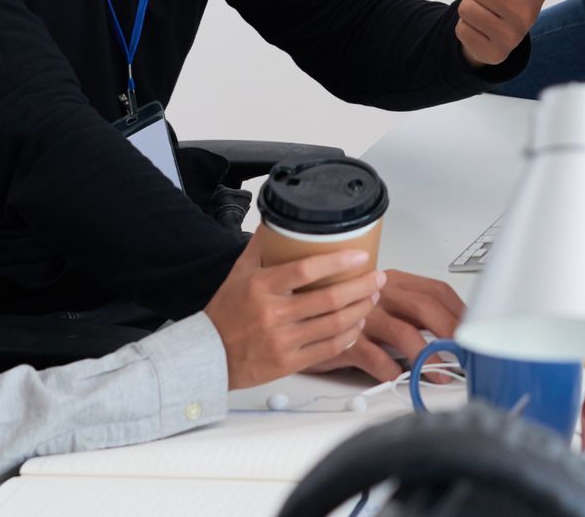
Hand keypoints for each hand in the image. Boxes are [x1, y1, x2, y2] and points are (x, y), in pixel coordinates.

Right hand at [201, 239, 383, 388]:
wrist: (207, 355)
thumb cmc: (225, 313)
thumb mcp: (238, 273)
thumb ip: (260, 247)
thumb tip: (279, 220)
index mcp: (261, 287)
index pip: (306, 270)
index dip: (338, 263)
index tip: (360, 256)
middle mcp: (273, 314)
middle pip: (329, 299)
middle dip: (361, 287)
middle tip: (378, 277)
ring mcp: (283, 341)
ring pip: (334, 325)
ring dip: (360, 310)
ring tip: (372, 298)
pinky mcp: (288, 363)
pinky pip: (328, 349)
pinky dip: (348, 336)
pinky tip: (357, 325)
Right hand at [306, 269, 466, 383]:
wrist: (301, 315)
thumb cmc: (349, 313)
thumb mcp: (384, 306)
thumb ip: (411, 315)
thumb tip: (452, 335)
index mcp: (394, 282)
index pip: (436, 291)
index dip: (459, 312)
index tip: (475, 331)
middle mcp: (379, 294)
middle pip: (424, 308)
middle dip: (450, 332)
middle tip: (465, 353)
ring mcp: (362, 316)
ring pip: (401, 331)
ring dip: (425, 356)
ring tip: (439, 374)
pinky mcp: (344, 340)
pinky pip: (371, 356)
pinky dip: (389, 369)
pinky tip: (398, 378)